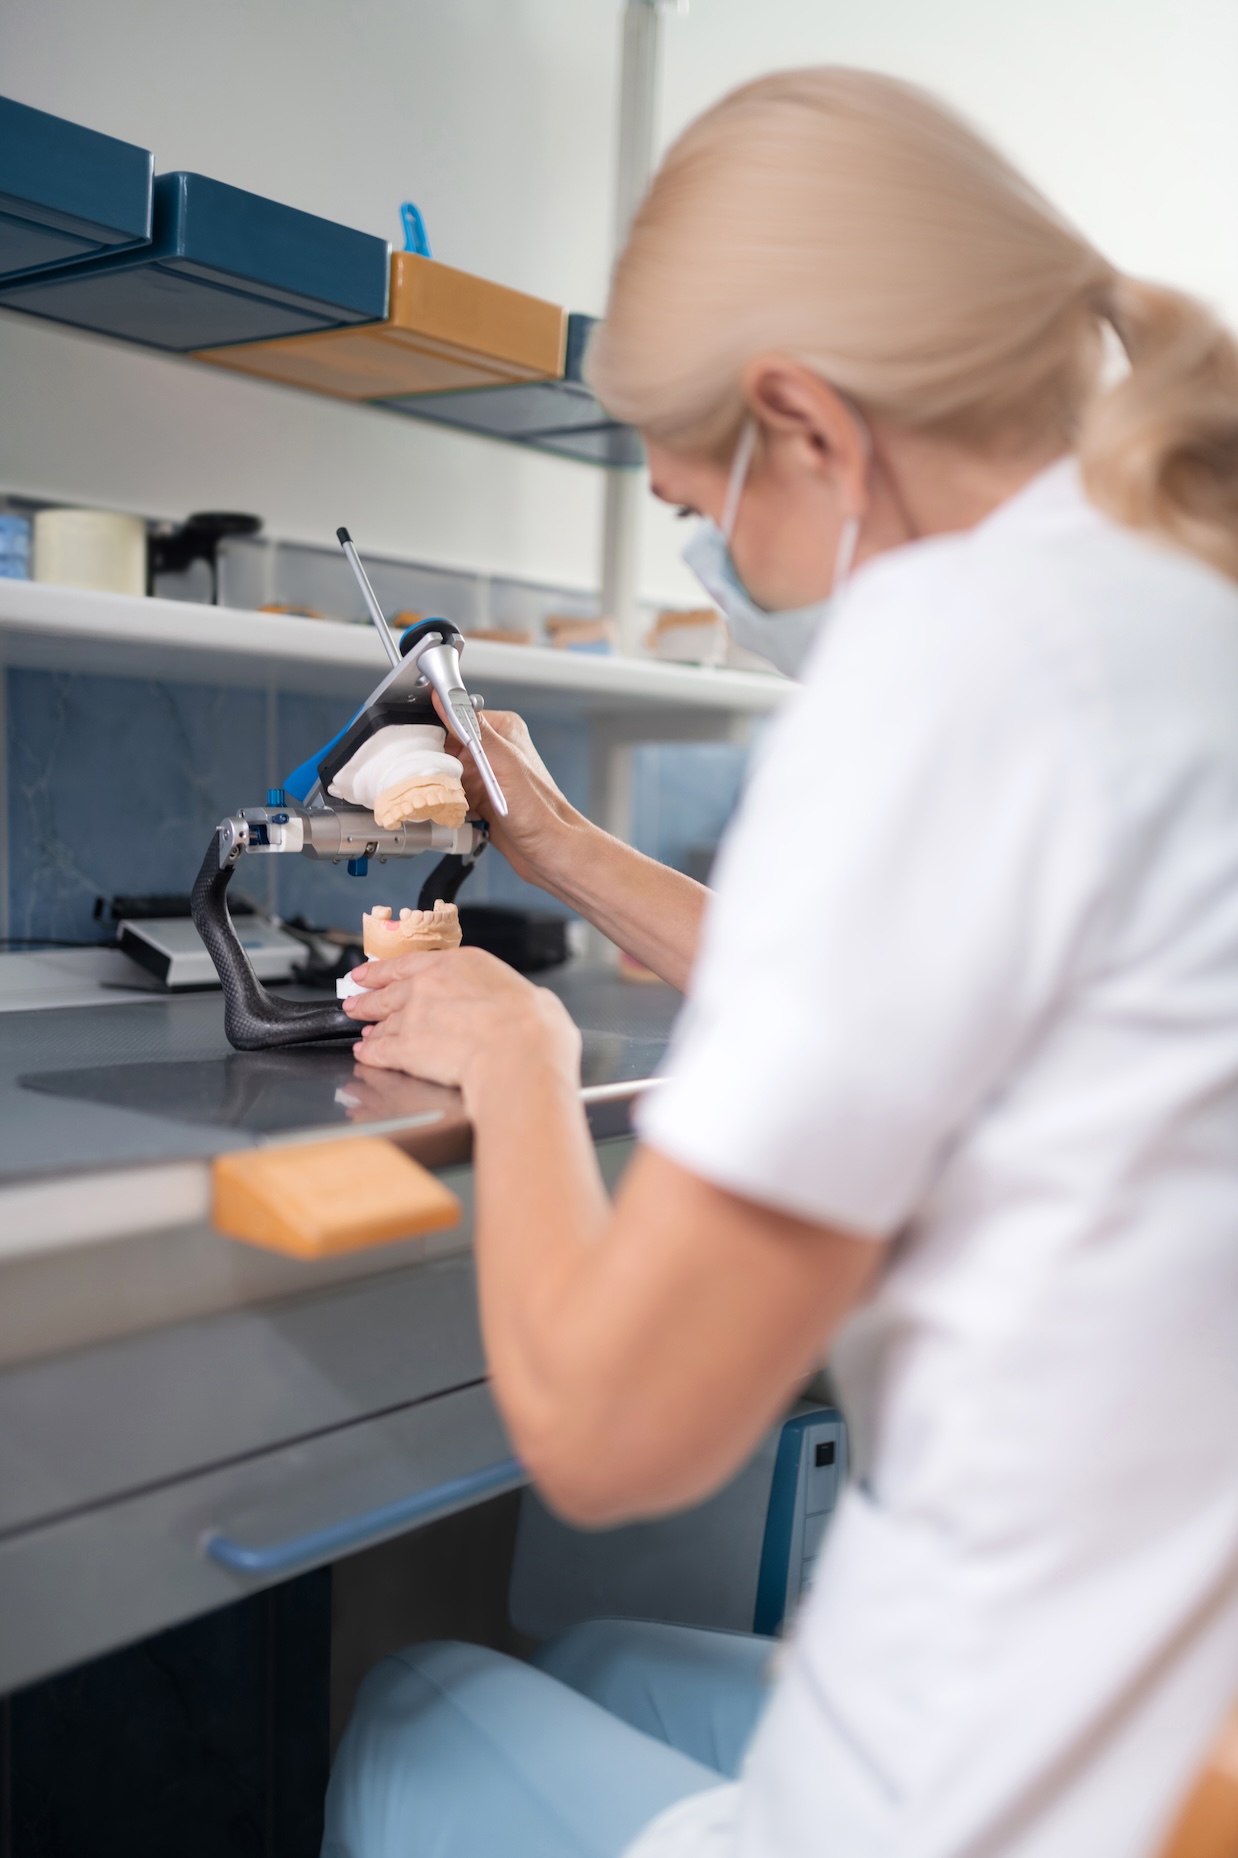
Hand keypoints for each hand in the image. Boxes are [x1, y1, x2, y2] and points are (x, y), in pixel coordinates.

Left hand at [342, 946, 580, 1106]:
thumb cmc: (533, 1028)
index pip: (411, 962)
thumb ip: (516, 997)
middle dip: (368, 997)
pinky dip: (370, 1054)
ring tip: (363, 1033)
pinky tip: (367, 1056)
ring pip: (381, 1020)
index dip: (385, 969)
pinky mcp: (404, 1047)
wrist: (518, 1054)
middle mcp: (428, 984)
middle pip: (387, 990)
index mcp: (460, 963)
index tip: (370, 973)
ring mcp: (412, 1015)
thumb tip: (531, 1005)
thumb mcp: (533, 996)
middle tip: (355, 1001)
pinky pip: (379, 1050)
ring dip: (370, 1027)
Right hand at [432, 698, 581, 887]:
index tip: (416, 747)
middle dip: (432, 766)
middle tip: (428, 780)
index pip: (453, 718)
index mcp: (501, 731)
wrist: (553, 853)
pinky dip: (444, 807)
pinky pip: (450, 799)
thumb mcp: (502, 761)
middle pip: (444, 749)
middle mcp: (494, 753)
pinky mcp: (481, 802)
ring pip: (444, 775)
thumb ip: (473, 729)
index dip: (432, 733)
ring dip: (437, 789)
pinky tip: (447, 814)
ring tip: (439, 800)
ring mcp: (486, 778)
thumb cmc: (540, 811)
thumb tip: (446, 698)